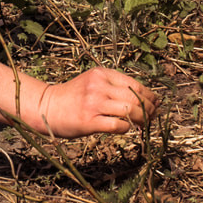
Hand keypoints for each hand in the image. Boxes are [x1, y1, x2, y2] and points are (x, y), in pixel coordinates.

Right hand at [33, 68, 157, 137]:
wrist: (46, 107)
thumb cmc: (72, 97)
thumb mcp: (92, 82)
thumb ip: (113, 86)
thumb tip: (143, 98)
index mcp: (101, 74)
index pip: (134, 84)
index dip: (149, 95)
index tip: (156, 103)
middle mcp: (98, 86)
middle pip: (135, 97)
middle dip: (149, 108)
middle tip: (153, 116)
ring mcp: (93, 103)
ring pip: (130, 111)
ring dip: (142, 119)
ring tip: (144, 124)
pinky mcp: (89, 121)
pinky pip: (118, 125)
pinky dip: (127, 128)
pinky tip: (126, 128)